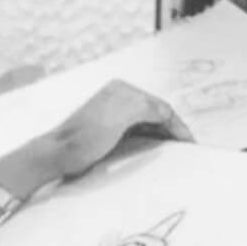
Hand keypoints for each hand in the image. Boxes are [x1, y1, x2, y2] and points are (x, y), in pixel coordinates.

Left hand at [48, 79, 192, 178]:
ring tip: (175, 150)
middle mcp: (119, 98)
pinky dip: (150, 138)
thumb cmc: (83, 137)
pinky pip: (137, 131)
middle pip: (155, 112)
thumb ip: (147, 108)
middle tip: (185, 146)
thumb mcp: (120, 117)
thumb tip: (166, 112)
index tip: (188, 140)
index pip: (160, 106)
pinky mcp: (109, 130)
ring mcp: (114, 113)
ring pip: (147, 122)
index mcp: (123, 91)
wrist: (58, 155)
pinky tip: (155, 149)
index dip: (177, 124)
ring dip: (162, 134)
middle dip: (172, 128)